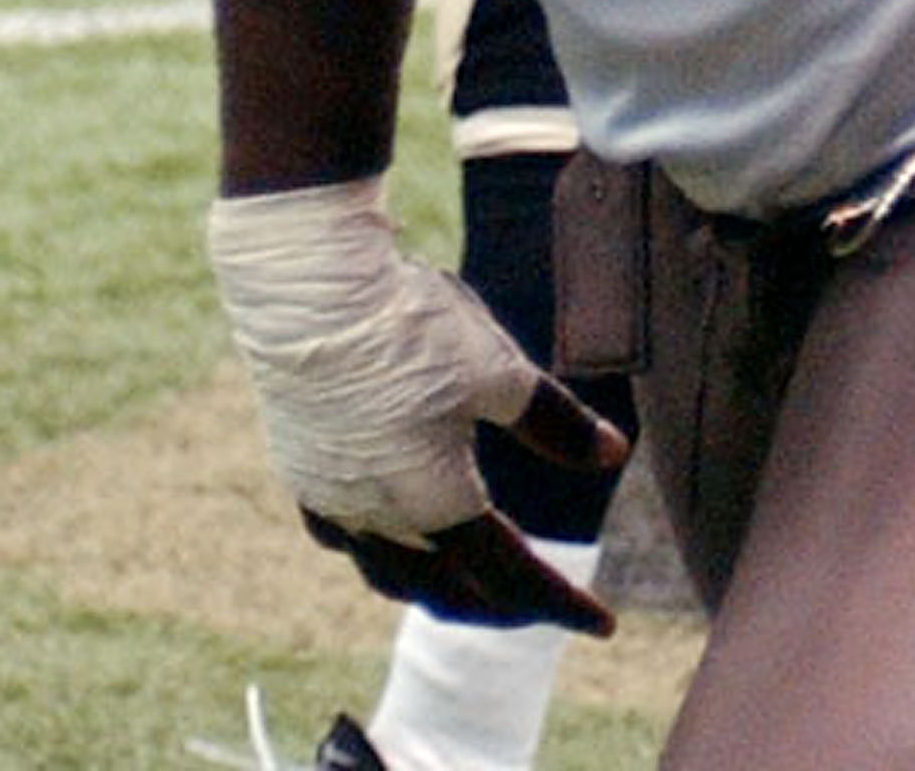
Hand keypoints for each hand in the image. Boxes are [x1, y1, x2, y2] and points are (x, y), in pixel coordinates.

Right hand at [207, 178, 630, 631]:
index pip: (510, 578)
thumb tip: (612, 456)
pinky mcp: (302, 468)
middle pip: (447, 590)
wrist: (306, 291)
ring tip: (469, 577)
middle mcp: (378, 520)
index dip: (558, 604)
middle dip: (499, 606)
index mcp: (435, 505)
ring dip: (438, 586)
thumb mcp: (499, 371)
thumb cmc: (410, 327)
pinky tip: (389, 526)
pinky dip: (382, 546)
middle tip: (540, 603)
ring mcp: (331, 499)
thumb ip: (554, 423)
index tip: (601, 622)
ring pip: (390, 572)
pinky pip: (345, 534)